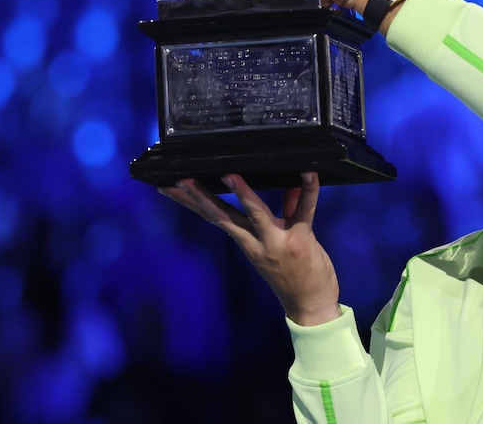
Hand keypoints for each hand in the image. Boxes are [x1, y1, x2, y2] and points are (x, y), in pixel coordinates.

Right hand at [160, 172, 342, 325]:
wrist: (311, 308)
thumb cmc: (297, 278)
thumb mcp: (283, 244)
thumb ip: (288, 211)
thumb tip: (292, 185)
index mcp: (248, 242)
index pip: (216, 217)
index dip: (193, 202)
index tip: (171, 187)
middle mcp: (257, 242)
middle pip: (224, 216)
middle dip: (201, 198)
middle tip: (181, 180)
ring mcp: (277, 241)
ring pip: (256, 213)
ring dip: (243, 193)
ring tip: (229, 174)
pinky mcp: (300, 239)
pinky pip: (304, 210)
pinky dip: (309, 190)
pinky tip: (309, 174)